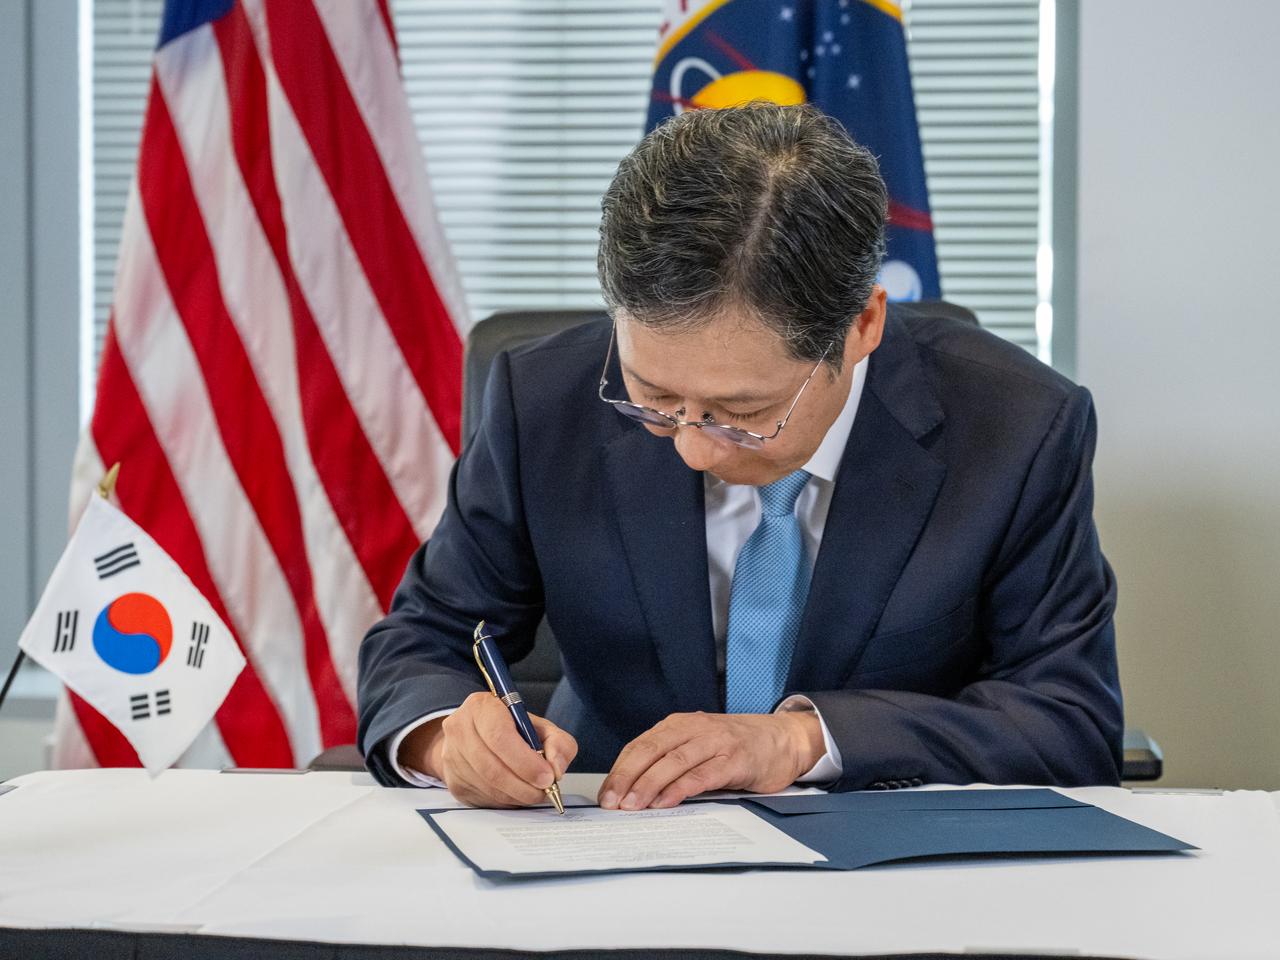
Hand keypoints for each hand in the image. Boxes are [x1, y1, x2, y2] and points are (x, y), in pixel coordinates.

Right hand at [398, 691, 577, 807]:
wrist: (475, 737)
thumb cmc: (511, 730)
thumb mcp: (539, 726)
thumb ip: (558, 742)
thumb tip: (557, 768)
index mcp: (481, 706)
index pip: (500, 737)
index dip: (526, 761)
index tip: (547, 777)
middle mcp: (460, 728)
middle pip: (492, 767)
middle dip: (524, 785)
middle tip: (544, 791)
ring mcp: (451, 756)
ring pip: (488, 786)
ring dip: (516, 795)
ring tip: (533, 792)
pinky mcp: (452, 780)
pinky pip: (482, 797)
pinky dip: (505, 800)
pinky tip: (516, 793)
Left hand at [598, 711, 823, 810]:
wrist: (783, 739)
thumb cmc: (737, 746)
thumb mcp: (699, 745)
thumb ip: (673, 761)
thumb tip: (635, 792)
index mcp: (680, 724)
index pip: (641, 746)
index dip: (620, 770)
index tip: (605, 794)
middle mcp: (694, 728)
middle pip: (651, 751)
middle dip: (627, 777)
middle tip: (611, 802)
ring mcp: (715, 742)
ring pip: (673, 762)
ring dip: (649, 784)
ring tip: (633, 805)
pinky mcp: (734, 760)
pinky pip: (701, 774)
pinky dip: (680, 789)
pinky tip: (666, 802)